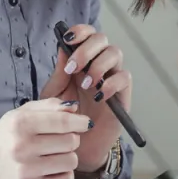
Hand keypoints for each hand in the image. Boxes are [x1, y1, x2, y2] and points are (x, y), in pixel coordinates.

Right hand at [0, 98, 91, 178]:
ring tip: (54, 154)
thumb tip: (75, 109)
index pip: (62, 122)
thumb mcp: (25, 111)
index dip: (80, 122)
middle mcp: (21, 148)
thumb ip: (51, 105)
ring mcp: (25, 171)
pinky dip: (65, 174)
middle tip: (60, 140)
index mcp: (21, 124)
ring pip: (71, 161)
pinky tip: (53, 169)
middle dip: (71, 138)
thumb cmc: (11, 133)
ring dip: (68, 156)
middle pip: (71, 141)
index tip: (86, 123)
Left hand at [40, 23, 131, 172]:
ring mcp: (111, 76)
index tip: (68, 39)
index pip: (86, 35)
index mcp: (81, 60)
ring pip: (115, 53)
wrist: (71, 147)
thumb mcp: (53, 96)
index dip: (80, 31)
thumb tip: (63, 48)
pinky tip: (99, 95)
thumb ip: (59, 73)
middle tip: (74, 68)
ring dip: (99, 65)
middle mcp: (98, 63)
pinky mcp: (122, 93)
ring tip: (86, 85)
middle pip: (102, 39)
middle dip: (87, 49)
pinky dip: (112, 83)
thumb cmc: (61, 119)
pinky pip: (124, 77)